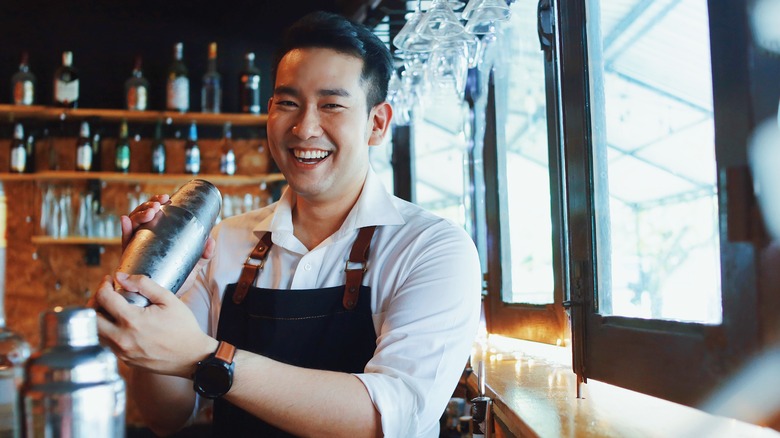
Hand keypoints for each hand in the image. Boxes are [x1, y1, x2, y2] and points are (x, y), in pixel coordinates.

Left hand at [93, 273, 217, 377]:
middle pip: (91, 317)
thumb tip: (121, 276)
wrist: (192, 357)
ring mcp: (122, 352)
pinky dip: (108, 331)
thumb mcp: (168, 299)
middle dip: (95, 301)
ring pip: (95, 333)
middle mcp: (122, 339)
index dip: (103, 284)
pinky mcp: (125, 361)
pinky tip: (121, 325)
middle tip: (106, 294)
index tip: (109, 280)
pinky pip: (106, 344)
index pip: (103, 298)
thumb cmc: (183, 328)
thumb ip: (144, 284)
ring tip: (112, 309)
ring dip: (99, 318)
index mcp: (132, 321)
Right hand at [120, 194, 215, 280]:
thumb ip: (203, 256)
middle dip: (150, 205)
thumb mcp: (192, 267)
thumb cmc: (175, 282)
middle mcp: (145, 238)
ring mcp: (136, 246)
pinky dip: (124, 228)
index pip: (156, 215)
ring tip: (151, 211)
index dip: (158, 203)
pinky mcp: (129, 257)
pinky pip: (124, 240)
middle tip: (159, 204)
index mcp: (159, 236)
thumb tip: (211, 240)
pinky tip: (125, 220)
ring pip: (134, 223)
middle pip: (144, 215)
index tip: (167, 198)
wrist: (163, 302)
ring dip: (140, 213)